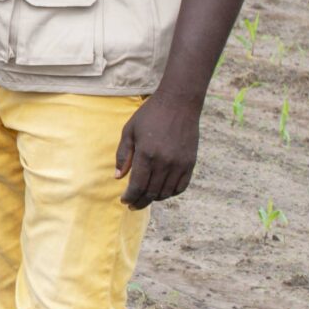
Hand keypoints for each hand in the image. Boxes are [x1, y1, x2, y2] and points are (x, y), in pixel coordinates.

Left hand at [116, 92, 202, 207]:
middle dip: (140, 202)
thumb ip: (123, 155)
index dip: (129, 197)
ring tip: (145, 198)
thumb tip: (118, 177)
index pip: (137, 185)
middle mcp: (164, 162)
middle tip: (132, 205)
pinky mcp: (190, 162)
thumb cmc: (150, 115)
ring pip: (166, 192)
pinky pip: (181, 186)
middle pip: (151, 192)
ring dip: (154, 198)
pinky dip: (171, 193)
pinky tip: (162, 192)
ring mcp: (179, 163)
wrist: (179, 103)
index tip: (124, 200)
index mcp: (146, 154)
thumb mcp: (129, 131)